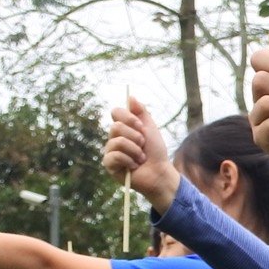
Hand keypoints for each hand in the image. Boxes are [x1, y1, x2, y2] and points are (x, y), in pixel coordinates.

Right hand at [104, 94, 180, 211]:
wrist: (159, 172)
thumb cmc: (155, 151)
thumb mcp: (150, 128)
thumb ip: (141, 112)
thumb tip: (130, 96)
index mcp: (123, 127)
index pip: (116, 112)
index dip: (128, 118)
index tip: (141, 127)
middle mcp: (114, 137)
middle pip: (116, 127)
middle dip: (135, 137)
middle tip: (143, 146)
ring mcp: (110, 150)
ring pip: (117, 142)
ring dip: (134, 151)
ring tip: (141, 158)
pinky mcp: (109, 164)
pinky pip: (114, 156)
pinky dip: (128, 161)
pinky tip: (134, 166)